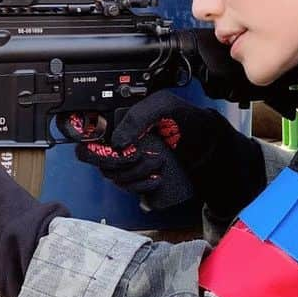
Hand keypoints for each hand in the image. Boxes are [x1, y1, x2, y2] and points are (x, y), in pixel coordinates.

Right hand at [74, 90, 265, 214]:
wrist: (209, 144)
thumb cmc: (187, 121)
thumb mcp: (164, 106)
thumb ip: (138, 117)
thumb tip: (117, 142)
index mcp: (120, 123)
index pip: (88, 139)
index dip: (93, 148)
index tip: (115, 150)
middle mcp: (120, 143)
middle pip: (97, 162)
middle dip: (117, 162)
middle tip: (139, 154)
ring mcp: (128, 163)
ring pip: (113, 177)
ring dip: (134, 174)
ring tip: (158, 162)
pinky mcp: (139, 179)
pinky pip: (128, 190)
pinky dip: (142, 187)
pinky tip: (157, 178)